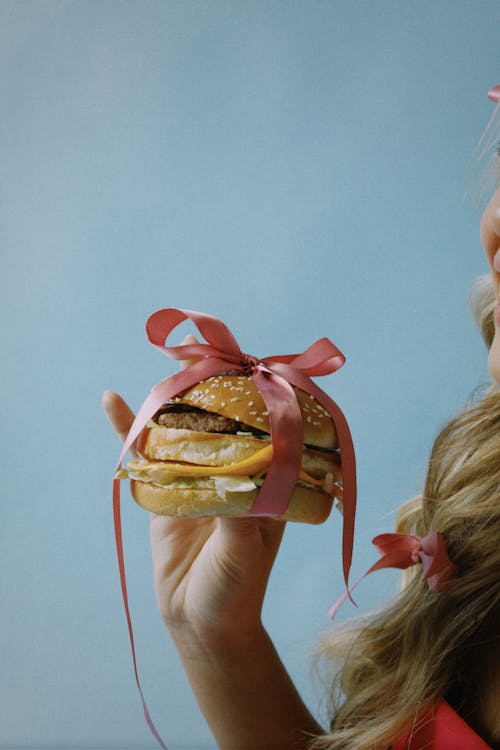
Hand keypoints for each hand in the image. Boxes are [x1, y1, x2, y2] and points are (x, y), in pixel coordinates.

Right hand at [102, 336, 285, 642]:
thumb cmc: (236, 589)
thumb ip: (239, 514)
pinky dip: (129, 430)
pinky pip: (147, 458)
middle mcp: (233, 474)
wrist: (200, 623)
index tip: (247, 365)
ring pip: (184, 432)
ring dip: (174, 399)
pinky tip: (113, 402)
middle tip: (199, 349)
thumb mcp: (244, 551)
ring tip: (168, 361)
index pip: (263, 429)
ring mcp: (198, 480)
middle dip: (213, 386)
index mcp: (265, 483)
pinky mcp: (166, 492)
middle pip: (221, 421)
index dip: (255, 397)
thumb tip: (234, 474)